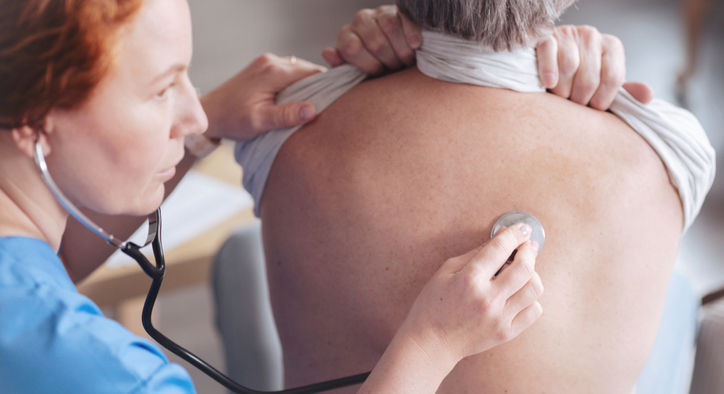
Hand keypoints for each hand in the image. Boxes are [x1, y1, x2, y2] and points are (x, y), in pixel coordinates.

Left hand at [201, 54, 325, 141]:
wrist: (209, 112)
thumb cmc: (232, 120)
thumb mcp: (259, 122)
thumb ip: (286, 115)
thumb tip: (313, 110)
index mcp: (273, 72)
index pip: (313, 73)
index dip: (330, 84)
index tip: (343, 98)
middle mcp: (271, 61)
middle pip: (309, 70)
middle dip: (322, 85)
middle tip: (334, 104)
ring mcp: (267, 62)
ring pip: (300, 70)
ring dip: (310, 85)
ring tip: (318, 104)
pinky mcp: (264, 67)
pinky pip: (290, 72)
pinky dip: (298, 83)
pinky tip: (301, 99)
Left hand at [322, 5, 420, 75]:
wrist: (397, 57)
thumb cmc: (375, 70)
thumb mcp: (357, 75)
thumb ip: (342, 68)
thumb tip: (327, 53)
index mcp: (346, 37)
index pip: (352, 49)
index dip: (369, 65)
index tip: (379, 74)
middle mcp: (359, 21)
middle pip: (375, 41)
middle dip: (390, 60)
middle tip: (396, 68)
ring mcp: (379, 13)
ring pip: (390, 26)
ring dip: (402, 49)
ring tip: (406, 60)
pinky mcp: (398, 10)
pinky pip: (405, 19)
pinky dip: (412, 34)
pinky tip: (415, 45)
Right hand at [400, 223, 542, 364]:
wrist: (431, 342)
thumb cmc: (433, 304)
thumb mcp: (446, 271)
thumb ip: (475, 253)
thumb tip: (501, 238)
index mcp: (469, 280)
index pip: (500, 248)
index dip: (514, 234)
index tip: (521, 229)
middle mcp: (487, 299)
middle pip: (524, 267)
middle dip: (528, 250)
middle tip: (526, 246)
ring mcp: (499, 318)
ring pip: (534, 288)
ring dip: (533, 274)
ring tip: (523, 270)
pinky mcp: (506, 333)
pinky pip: (533, 311)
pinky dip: (532, 298)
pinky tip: (520, 293)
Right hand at [536, 25, 653, 107]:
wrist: (552, 61)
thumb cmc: (580, 78)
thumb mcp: (605, 85)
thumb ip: (625, 92)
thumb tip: (647, 96)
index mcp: (612, 47)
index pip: (613, 78)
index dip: (602, 100)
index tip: (593, 108)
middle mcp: (593, 36)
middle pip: (589, 77)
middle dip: (580, 99)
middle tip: (574, 105)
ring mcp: (570, 34)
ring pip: (569, 67)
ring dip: (562, 91)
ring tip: (560, 97)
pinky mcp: (547, 36)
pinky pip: (549, 52)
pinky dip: (548, 70)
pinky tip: (549, 83)